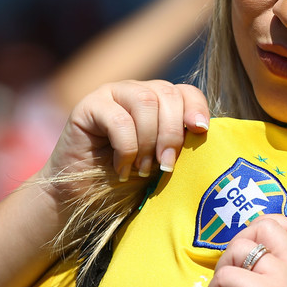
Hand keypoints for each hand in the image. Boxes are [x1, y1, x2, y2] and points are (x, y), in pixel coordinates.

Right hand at [41, 80, 209, 202]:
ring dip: (149, 140)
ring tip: (143, 168)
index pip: (186, 92)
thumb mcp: (161, 160)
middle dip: (172, 132)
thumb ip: (180, 143)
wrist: (82, 196)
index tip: (201, 131)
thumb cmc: (127, 179)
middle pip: (167, 94)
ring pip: (145, 101)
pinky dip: (126, 148)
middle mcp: (137, 91)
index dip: (196, 108)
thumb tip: (203, 134)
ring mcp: (112, 94)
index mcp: (160, 101)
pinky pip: (118, 119)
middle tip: (166, 164)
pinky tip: (121, 168)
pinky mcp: (88, 106)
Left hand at [198, 215, 286, 286]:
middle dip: (239, 247)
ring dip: (223, 274)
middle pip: (266, 226)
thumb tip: (249, 230)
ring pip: (241, 247)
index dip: (262, 230)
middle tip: (236, 281)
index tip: (248, 258)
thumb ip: (266, 263)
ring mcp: (284, 286)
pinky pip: (225, 275)